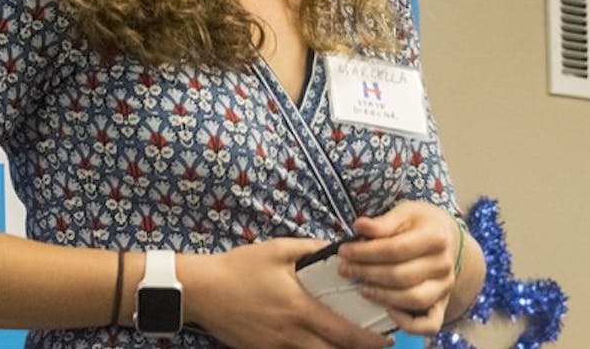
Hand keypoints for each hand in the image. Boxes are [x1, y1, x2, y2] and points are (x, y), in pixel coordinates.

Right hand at [180, 238, 395, 348]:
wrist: (201, 290)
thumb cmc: (238, 267)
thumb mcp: (277, 250)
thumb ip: (312, 250)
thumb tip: (339, 250)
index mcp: (299, 309)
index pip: (344, 333)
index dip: (370, 341)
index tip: (387, 340)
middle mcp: (291, 334)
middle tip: (375, 345)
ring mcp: (275, 347)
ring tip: (347, 343)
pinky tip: (314, 341)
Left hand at [336, 201, 461, 334]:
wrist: (442, 237)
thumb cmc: (417, 224)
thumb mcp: (403, 213)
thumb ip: (383, 222)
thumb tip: (359, 226)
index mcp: (436, 237)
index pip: (396, 249)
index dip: (366, 252)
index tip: (344, 251)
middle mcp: (444, 264)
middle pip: (401, 275)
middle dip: (367, 273)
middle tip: (344, 269)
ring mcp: (445, 286)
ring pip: (413, 299)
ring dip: (382, 296)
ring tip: (360, 287)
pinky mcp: (443, 304)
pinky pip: (430, 324)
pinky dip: (410, 324)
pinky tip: (388, 312)